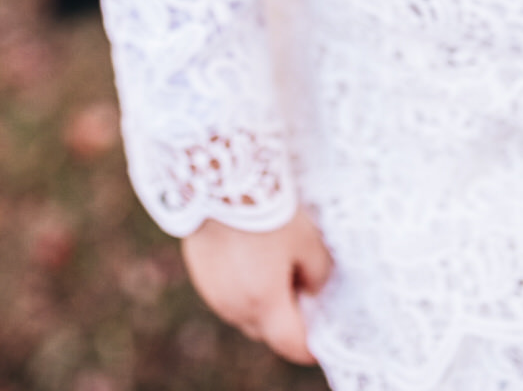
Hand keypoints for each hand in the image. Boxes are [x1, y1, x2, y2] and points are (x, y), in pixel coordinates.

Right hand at [181, 208, 331, 363]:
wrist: (219, 178)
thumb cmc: (268, 210)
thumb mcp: (308, 240)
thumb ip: (317, 273)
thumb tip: (311, 288)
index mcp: (263, 303)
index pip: (291, 343)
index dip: (310, 345)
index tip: (322, 337)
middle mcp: (234, 306)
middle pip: (266, 329)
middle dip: (285, 318)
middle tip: (301, 287)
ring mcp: (213, 291)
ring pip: (245, 311)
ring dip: (261, 300)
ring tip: (275, 263)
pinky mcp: (200, 272)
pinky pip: (227, 291)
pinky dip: (242, 284)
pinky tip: (251, 252)